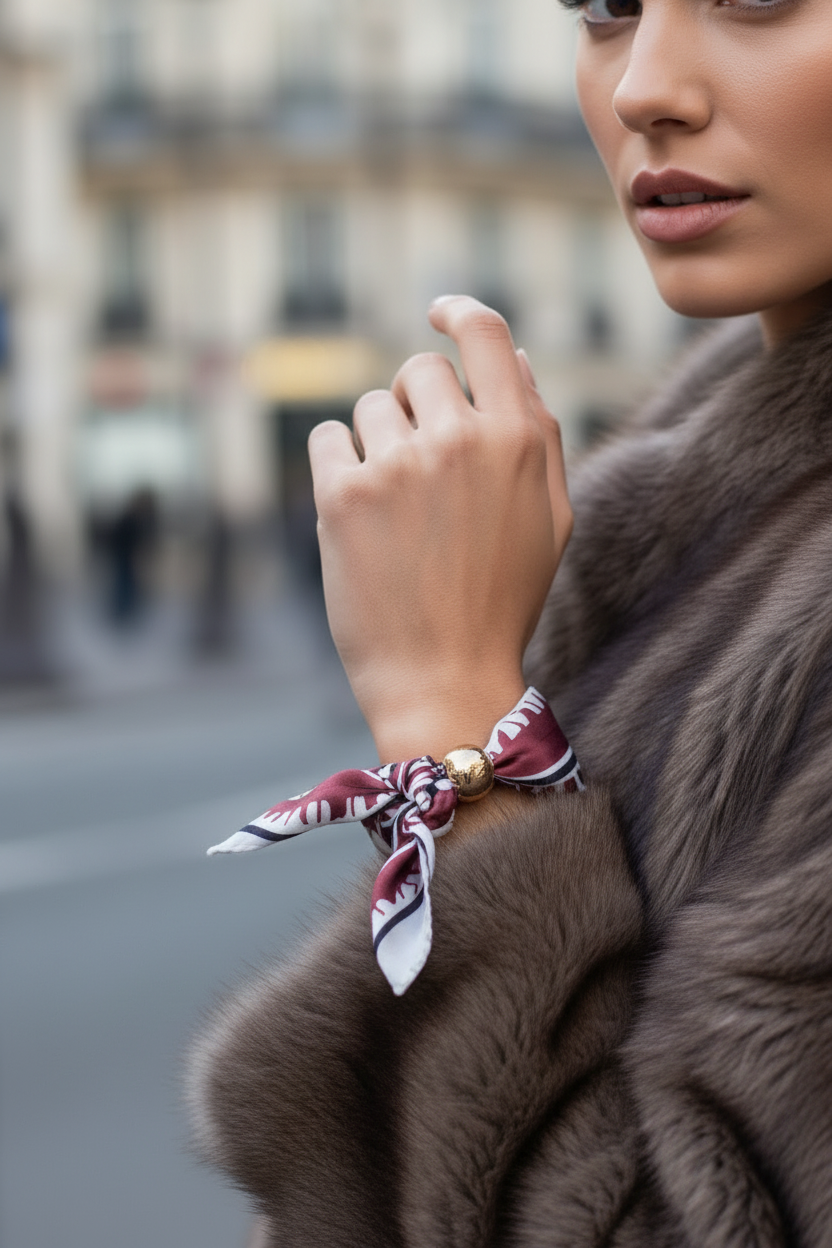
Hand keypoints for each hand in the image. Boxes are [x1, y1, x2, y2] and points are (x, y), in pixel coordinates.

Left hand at [308, 296, 572, 762]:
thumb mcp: (550, 518)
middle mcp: (460, 439)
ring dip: (380, 445)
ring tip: (397, 513)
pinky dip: (340, 467)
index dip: (458, 312)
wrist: (443, 679)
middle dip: (418, 406)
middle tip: (421, 469)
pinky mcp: (343, 494)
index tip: (438, 314)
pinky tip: (362, 517)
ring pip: (372, 407)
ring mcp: (398, 464)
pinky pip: (329, 439)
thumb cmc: (501, 601)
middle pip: (419, 371)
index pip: (485, 334)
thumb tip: (515, 357)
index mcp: (518, 439)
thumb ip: (538, 432)